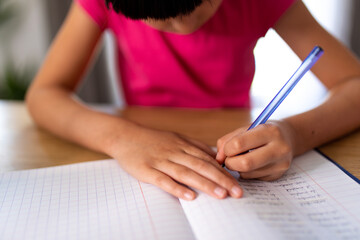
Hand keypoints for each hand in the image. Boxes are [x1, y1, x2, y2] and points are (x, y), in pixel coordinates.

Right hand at [108, 125, 242, 200]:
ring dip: (205, 184)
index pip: (208, 159)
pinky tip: (190, 196)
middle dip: (221, 179)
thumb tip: (214, 156)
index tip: (238, 182)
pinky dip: (177, 188)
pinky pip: (163, 180)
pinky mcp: (147, 170)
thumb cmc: (152, 140)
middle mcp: (175, 152)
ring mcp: (161, 160)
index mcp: (183, 145)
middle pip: (202, 166)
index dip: (224, 172)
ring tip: (221, 195)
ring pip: (186, 173)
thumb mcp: (176, 138)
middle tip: (237, 192)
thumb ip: (194, 147)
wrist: (125, 136)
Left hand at [216, 120, 294, 180]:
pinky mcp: (278, 175)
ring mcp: (280, 164)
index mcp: (269, 131)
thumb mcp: (246, 128)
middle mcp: (279, 148)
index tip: (226, 149)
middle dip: (230, 163)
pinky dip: (246, 172)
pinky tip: (251, 164)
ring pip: (247, 173)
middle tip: (228, 159)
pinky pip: (253, 178)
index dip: (227, 149)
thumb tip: (218, 159)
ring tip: (241, 158)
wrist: (288, 138)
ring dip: (237, 168)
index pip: (239, 144)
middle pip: (245, 163)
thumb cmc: (262, 131)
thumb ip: (228, 140)